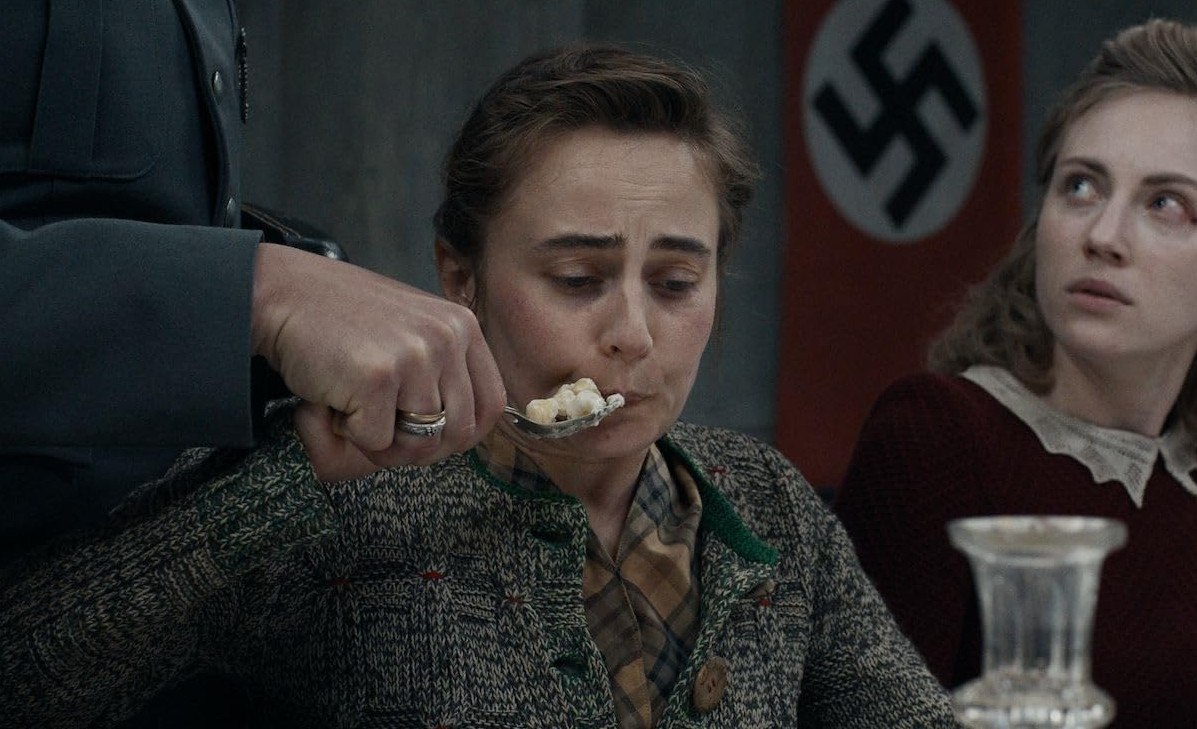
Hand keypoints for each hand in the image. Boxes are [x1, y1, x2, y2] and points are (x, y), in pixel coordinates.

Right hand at [251, 243, 504, 480]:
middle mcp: (447, 338)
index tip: (430, 436)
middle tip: (382, 429)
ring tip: (355, 407)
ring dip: (382, 443)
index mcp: (462, 328)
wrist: (282, 295)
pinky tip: (335, 398)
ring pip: (420, 443)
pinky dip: (350, 433)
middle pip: (459, 433)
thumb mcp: (412, 332)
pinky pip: (376, 441)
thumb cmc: (343, 322)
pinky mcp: (378, 377)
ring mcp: (415, 356)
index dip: (463, 434)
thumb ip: (443, 371)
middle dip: (420, 447)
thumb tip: (464, 433)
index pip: (492, 405)